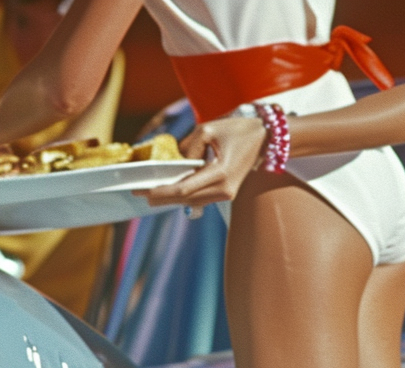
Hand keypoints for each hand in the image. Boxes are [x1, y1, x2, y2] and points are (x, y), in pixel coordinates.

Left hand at [139, 116, 266, 207]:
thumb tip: (176, 162)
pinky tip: (168, 192)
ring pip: (192, 201)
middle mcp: (225, 189)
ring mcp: (227, 194)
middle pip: (185, 199)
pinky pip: (200, 198)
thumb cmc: (237, 130)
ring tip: (150, 195)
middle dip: (161, 197)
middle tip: (139, 194)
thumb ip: (188, 146)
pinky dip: (183, 196)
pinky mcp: (226, 194)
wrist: (265, 139)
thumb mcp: (208, 129)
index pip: (184, 188)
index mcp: (221, 173)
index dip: (162, 191)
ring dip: (170, 198)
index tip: (144, 190)